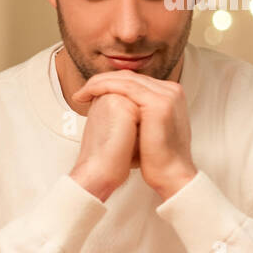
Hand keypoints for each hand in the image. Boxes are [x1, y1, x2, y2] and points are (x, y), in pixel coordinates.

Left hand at [73, 72, 196, 199]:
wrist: (169, 175)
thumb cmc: (155, 157)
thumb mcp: (145, 127)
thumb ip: (136, 111)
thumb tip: (115, 105)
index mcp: (169, 94)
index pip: (134, 80)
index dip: (109, 84)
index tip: (89, 93)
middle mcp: (171, 90)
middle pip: (129, 77)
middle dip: (101, 82)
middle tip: (81, 92)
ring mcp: (167, 95)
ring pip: (124, 79)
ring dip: (98, 83)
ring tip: (81, 93)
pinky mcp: (158, 103)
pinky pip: (124, 87)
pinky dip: (103, 87)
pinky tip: (89, 93)